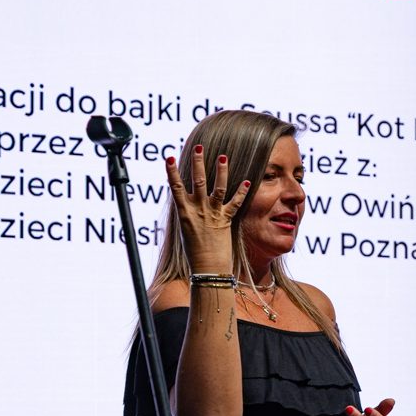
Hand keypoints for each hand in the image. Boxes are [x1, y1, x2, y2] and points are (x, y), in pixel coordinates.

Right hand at [165, 146, 251, 270]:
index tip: (168, 158)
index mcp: (183, 213)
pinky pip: (234, 203)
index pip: (175, 188)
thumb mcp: (185, 230)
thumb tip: (183, 201)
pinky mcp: (226, 220)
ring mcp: (212, 214)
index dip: (171, 172)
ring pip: (217, 188)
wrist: (207, 268)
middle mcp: (198, 210)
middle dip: (197, 163)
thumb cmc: (194, 253)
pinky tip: (247, 181)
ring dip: (221, 171)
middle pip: (197, 181)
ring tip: (222, 156)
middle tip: (198, 147)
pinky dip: (241, 192)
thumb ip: (186, 213)